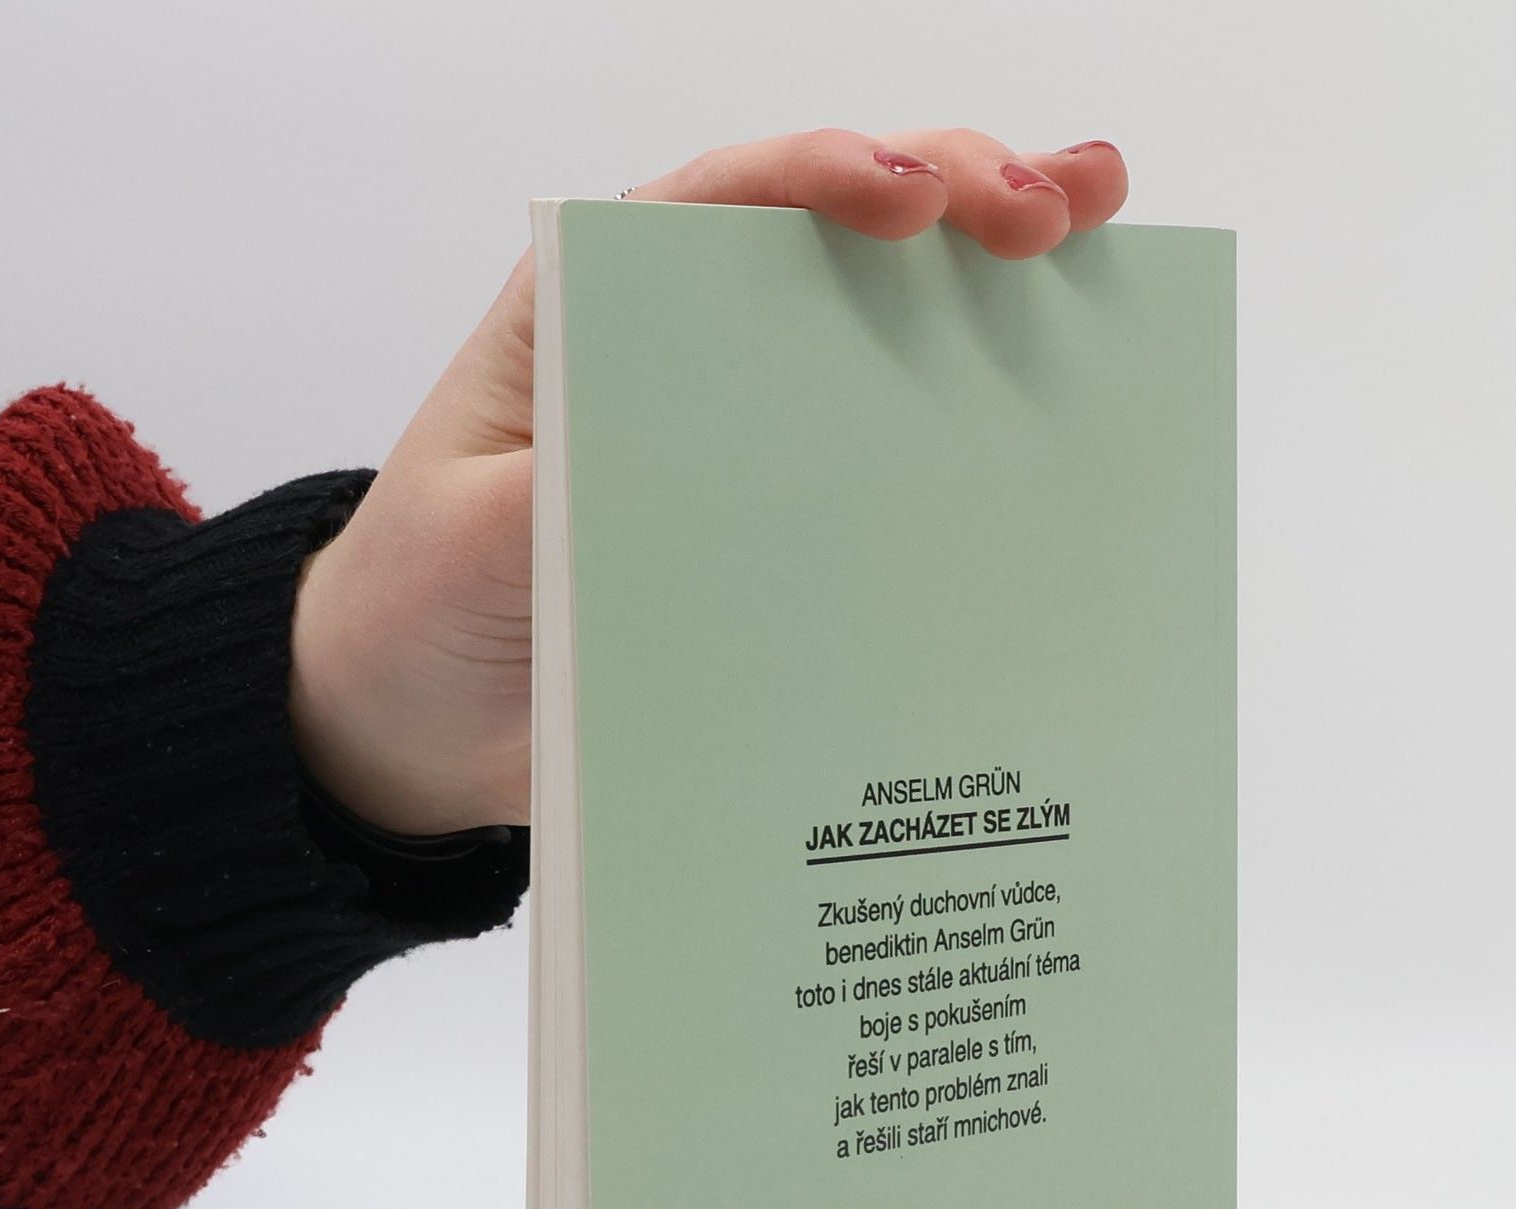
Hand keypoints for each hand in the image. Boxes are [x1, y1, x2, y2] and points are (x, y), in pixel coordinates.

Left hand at [289, 129, 1130, 835]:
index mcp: (594, 317)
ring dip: (993, 278)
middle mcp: (685, 352)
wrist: (418, 726)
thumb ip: (559, 495)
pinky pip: (890, 458)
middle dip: (952, 192)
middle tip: (1056, 210)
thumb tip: (690, 472)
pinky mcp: (785, 522)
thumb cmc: (419, 608)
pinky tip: (1063, 402)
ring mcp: (747, 435)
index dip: (827, 175)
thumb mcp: (469, 546)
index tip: (914, 199)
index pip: (720, 203)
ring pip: (883, 327)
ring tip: (1098, 237)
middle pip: (831, 237)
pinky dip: (975, 421)